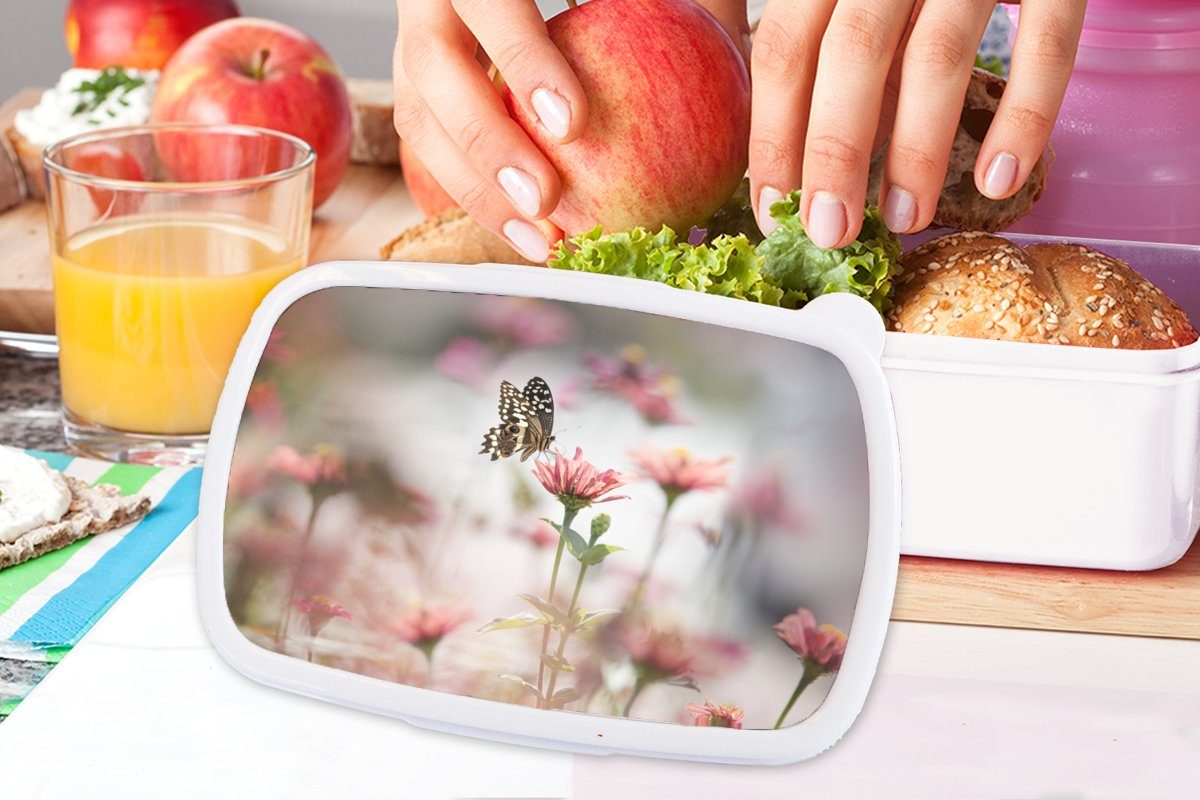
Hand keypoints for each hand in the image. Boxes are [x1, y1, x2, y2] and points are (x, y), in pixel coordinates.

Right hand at [393, 0, 748, 261]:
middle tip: (545, 200)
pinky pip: (432, 146)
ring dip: (476, 190)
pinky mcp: (420, 87)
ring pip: (421, 119)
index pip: (488, 1)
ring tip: (540, 241)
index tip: (574, 123)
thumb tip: (736, 60)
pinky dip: (475, 196)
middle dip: (485, 144)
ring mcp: (415, 43)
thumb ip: (677, 5)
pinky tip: (527, 238)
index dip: (524, 64)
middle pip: (432, 71)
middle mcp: (435, 0)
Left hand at [748, 0, 1084, 246]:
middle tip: (832, 232)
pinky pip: (1048, 40)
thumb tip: (762, 141)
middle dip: (836, 153)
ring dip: (918, 151)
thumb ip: (785, 31)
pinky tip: (998, 182)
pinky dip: (1024, 118)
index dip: (773, 131)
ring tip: (906, 219)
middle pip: (853, 54)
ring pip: (938, 55)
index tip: (773, 206)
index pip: (785, 47)